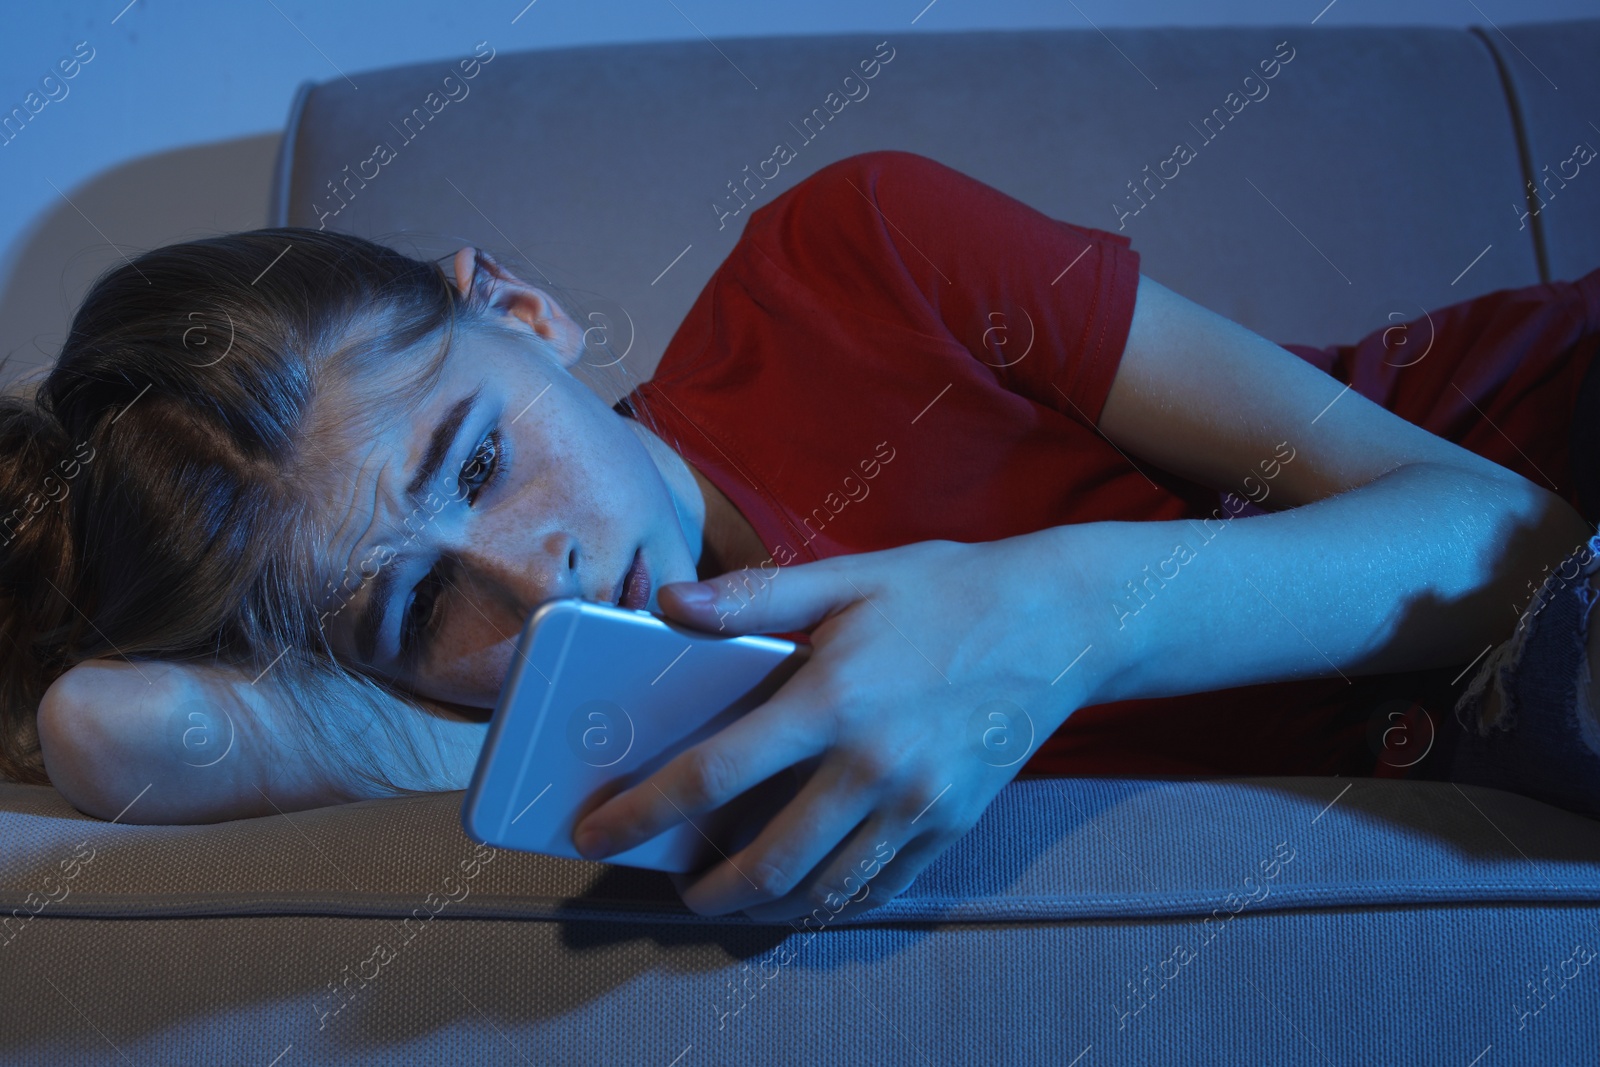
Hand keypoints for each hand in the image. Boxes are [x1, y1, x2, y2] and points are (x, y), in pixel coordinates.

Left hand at [569, 537, 1085, 922]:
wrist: (1062, 622)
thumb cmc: (948, 591)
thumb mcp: (851, 577)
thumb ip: (756, 597)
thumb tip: (669, 603)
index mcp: (833, 698)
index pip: (715, 773)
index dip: (645, 811)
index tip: (598, 833)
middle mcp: (874, 764)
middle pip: (766, 858)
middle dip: (706, 886)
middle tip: (675, 885)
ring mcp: (919, 804)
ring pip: (823, 888)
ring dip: (765, 904)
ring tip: (733, 893)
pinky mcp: (954, 824)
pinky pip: (882, 886)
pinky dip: (834, 898)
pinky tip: (810, 888)